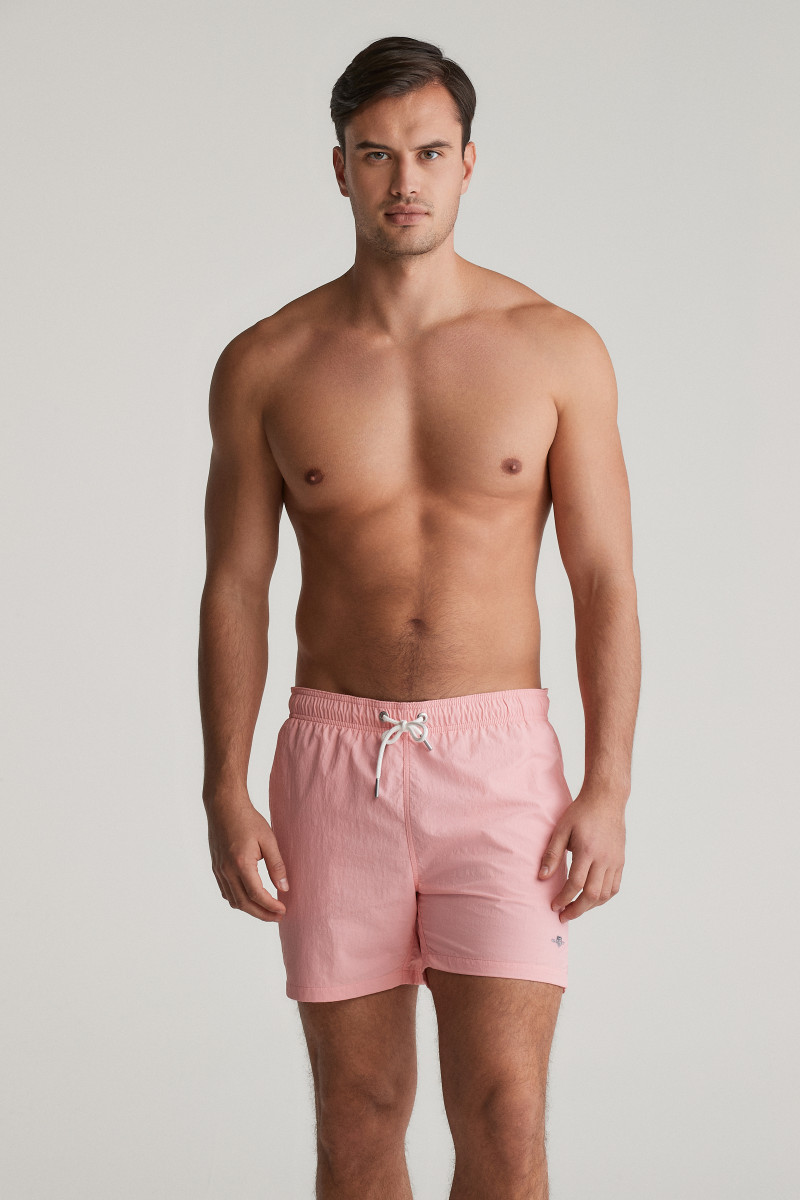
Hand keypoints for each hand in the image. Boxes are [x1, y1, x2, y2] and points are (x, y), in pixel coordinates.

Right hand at [206, 791, 288, 921]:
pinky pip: (226, 892)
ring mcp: (219, 870)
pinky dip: (238, 900)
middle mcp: (227, 871)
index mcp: (241, 864)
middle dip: (262, 914)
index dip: (271, 906)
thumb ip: (276, 865)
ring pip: (233, 900)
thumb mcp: (268, 839)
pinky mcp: (216, 868)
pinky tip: (250, 898)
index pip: (257, 895)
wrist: (223, 806)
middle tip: (278, 917)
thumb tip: (284, 888)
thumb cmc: (248, 819)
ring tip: (266, 910)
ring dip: (250, 909)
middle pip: (244, 904)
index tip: (284, 910)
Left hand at [538, 788, 625, 921]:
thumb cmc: (581, 812)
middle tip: (563, 915)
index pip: (575, 884)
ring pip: (605, 894)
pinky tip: (592, 899)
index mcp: (587, 850)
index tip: (554, 905)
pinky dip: (604, 898)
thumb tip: (541, 877)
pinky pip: (615, 887)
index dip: (563, 898)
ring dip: (590, 906)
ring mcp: (615, 861)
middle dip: (577, 909)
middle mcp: (604, 858)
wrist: (606, 800)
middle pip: (592, 895)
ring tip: (576, 909)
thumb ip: (552, 854)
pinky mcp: (620, 861)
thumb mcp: (561, 829)